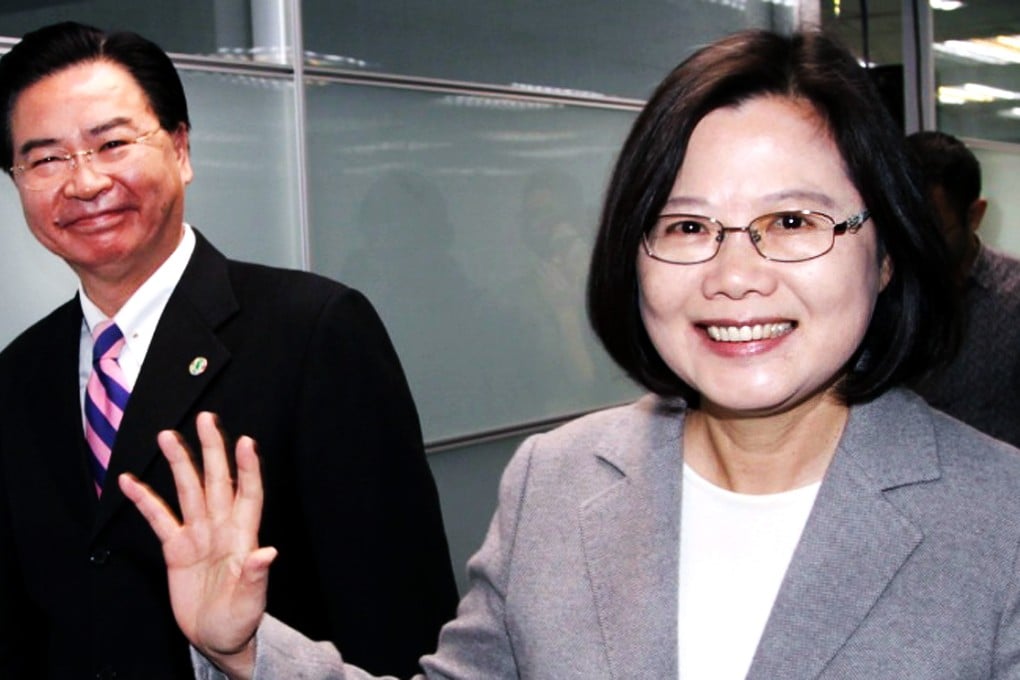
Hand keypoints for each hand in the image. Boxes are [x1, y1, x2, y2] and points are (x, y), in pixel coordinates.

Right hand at [119, 412, 276, 678]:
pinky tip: (130, 482)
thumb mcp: (251, 602)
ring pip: (187, 490)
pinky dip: (144, 500)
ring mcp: (198, 535)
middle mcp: (221, 528)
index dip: (247, 468)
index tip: (246, 441)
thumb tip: (267, 553)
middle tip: (206, 419)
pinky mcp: (176, 548)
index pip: (248, 493)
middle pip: (216, 481)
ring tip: (167, 437)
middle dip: (212, 449)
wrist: (216, 637)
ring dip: (179, 463)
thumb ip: (256, 576)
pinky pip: (158, 518)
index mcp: (243, 537)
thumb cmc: (240, 619)